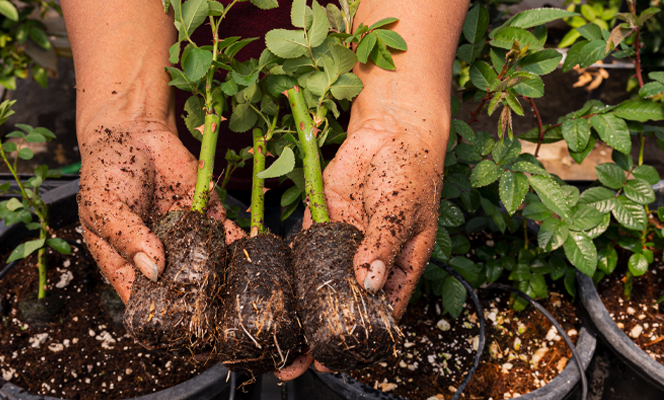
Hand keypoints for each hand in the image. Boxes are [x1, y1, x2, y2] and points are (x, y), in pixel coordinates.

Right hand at [77, 122, 245, 301]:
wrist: (133, 132)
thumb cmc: (107, 173)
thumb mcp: (103, 206)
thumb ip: (125, 236)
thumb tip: (153, 270)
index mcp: (126, 263)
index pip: (141, 300)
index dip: (156, 316)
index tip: (174, 329)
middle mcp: (160, 257)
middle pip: (179, 289)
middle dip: (196, 301)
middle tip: (211, 313)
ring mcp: (186, 238)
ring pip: (208, 266)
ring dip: (222, 277)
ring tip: (234, 289)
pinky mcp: (208, 216)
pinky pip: (227, 235)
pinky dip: (240, 244)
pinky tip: (251, 254)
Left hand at [275, 118, 446, 378]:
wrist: (390, 129)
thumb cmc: (412, 172)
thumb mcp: (404, 212)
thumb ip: (382, 244)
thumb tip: (367, 282)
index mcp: (397, 266)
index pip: (378, 312)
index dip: (359, 339)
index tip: (337, 361)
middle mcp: (367, 260)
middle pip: (343, 305)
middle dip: (322, 335)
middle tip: (298, 363)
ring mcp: (342, 241)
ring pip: (319, 283)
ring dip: (301, 310)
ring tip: (279, 340)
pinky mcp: (321, 220)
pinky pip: (303, 248)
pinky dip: (290, 270)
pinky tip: (274, 293)